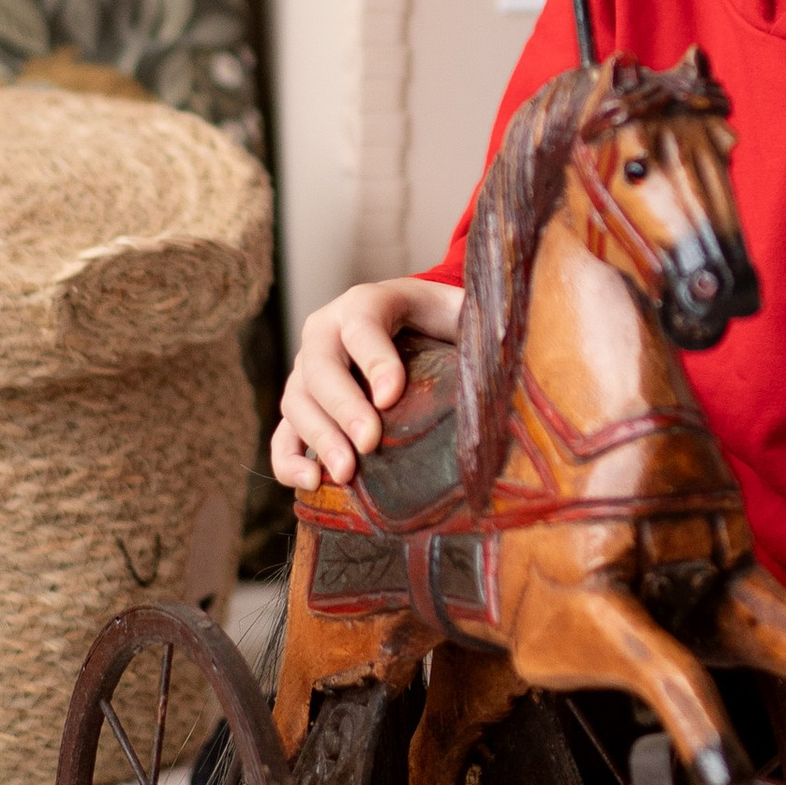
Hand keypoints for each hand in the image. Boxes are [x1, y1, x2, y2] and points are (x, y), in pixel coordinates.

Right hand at [271, 275, 460, 489]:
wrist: (409, 324)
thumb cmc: (438, 319)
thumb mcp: (458, 309)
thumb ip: (475, 319)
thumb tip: (503, 348)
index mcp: (366, 302)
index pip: (363, 326)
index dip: (375, 360)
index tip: (392, 396)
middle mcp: (326, 331)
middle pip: (321, 367)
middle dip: (344, 407)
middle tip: (369, 442)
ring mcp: (306, 369)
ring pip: (297, 400)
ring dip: (319, 437)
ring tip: (346, 473)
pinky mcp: (300, 405)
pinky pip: (281, 434)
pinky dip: (288, 459)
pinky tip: (310, 482)